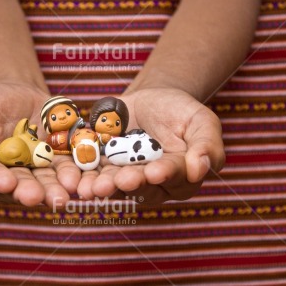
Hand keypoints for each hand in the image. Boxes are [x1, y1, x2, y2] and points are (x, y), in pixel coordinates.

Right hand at [0, 83, 81, 206]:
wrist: (19, 94)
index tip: (5, 183)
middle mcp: (12, 175)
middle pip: (20, 185)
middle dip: (29, 191)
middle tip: (36, 197)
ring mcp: (37, 169)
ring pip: (47, 181)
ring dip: (55, 188)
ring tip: (63, 194)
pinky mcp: (59, 159)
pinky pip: (68, 166)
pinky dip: (75, 172)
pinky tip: (80, 178)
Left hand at [77, 87, 224, 202]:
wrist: (150, 98)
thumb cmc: (180, 111)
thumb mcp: (202, 121)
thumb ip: (207, 146)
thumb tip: (200, 171)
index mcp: (181, 176)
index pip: (175, 177)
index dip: (165, 174)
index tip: (155, 172)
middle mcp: (153, 184)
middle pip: (143, 186)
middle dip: (130, 183)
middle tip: (120, 181)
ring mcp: (127, 178)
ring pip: (116, 185)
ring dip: (104, 187)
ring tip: (94, 187)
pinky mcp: (105, 168)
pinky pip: (95, 173)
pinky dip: (86, 176)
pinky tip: (77, 180)